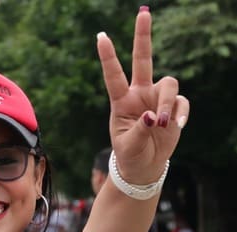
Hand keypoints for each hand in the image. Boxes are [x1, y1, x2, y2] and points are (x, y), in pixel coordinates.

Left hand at [97, 7, 189, 183]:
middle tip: (143, 13)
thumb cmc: (129, 153)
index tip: (101, 36)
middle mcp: (139, 94)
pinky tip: (174, 127)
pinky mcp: (174, 107)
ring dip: (168, 103)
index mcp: (121, 101)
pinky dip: (179, 114)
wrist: (143, 165)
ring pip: (169, 84)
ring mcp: (157, 99)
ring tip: (164, 123)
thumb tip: (154, 116)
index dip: (108, 57)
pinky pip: (181, 103)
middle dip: (143, 37)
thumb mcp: (128, 145)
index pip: (113, 76)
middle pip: (143, 59)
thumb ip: (139, 130)